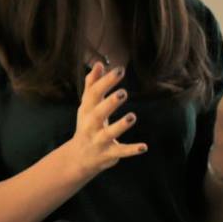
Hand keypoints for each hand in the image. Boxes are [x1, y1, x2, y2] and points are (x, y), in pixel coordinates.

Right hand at [61, 62, 144, 180]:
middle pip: (98, 113)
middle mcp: (90, 125)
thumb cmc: (87, 124)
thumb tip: (99, 63)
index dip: (106, 82)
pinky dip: (132, 150)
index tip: (120, 69)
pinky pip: (121, 151)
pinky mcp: (109, 154)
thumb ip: (93, 85)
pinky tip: (144, 147)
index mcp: (86, 110)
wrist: (78, 157)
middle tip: (123, 93)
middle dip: (109, 104)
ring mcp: (99, 140)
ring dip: (120, 126)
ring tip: (132, 117)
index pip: (94, 94)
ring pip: (109, 133)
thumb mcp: (87, 106)